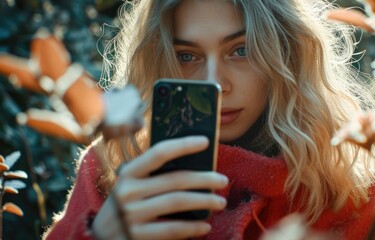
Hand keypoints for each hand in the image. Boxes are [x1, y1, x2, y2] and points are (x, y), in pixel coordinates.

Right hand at [92, 136, 227, 239]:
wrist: (100, 238)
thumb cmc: (126, 206)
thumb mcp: (132, 186)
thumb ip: (154, 176)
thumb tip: (196, 166)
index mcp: (128, 173)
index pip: (159, 153)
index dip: (183, 145)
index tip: (205, 142)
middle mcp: (128, 191)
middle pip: (175, 180)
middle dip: (204, 178)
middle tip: (223, 180)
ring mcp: (131, 215)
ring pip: (177, 202)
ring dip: (204, 201)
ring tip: (220, 202)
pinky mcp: (136, 235)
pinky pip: (172, 229)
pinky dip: (192, 227)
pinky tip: (205, 226)